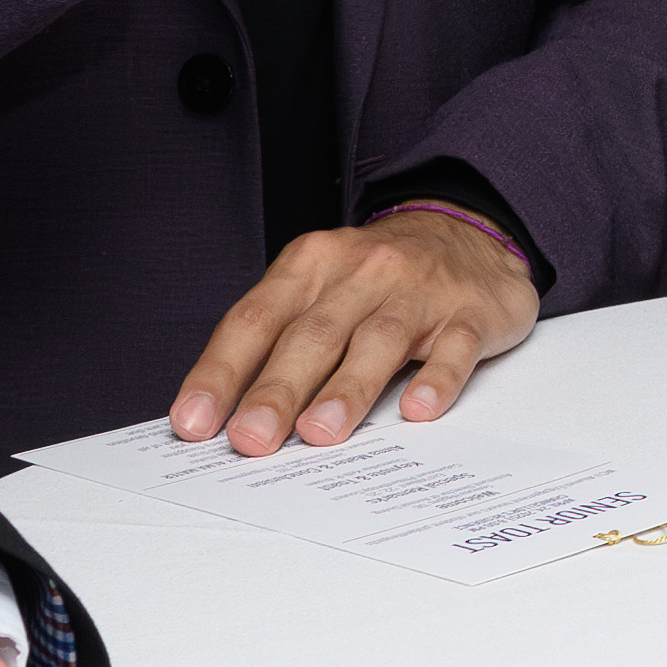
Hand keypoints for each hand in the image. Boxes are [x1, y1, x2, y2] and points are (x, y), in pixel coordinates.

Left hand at [171, 195, 539, 447]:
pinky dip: (438, 379)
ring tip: (320, 432)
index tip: (195, 421)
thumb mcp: (321, 284)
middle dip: (277, 390)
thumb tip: (228, 414)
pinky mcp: (471, 314)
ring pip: (379, 340)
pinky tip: (419, 410)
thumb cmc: (378, 275)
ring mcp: (419, 292)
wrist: (468, 228)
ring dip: (347, 388)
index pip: (256, 319)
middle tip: (251, 438)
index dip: (221, 371)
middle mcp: (363, 272)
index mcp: (312, 265)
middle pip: (314, 334)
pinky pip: (455, 346)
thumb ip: (280, 339)